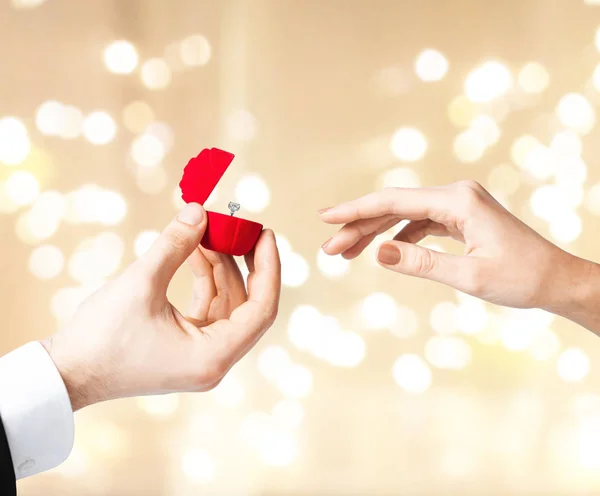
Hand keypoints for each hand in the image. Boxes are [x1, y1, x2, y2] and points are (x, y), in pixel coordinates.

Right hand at [42, 203, 280, 410]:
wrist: (66, 372)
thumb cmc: (100, 337)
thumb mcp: (141, 283)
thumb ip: (175, 244)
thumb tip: (200, 210)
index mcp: (213, 357)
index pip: (261, 310)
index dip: (268, 269)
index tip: (265, 235)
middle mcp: (213, 361)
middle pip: (247, 306)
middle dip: (244, 264)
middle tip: (241, 228)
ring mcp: (200, 356)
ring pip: (226, 305)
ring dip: (220, 268)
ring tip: (207, 232)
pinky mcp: (185, 348)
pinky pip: (207, 309)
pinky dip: (205, 281)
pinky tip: (195, 253)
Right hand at [319, 181, 597, 319]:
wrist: (557, 280)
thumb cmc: (521, 278)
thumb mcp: (468, 275)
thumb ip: (420, 263)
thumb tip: (378, 252)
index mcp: (458, 200)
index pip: (393, 202)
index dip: (355, 210)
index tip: (325, 218)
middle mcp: (456, 195)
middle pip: (394, 206)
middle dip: (359, 226)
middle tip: (329, 248)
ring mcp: (458, 205)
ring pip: (403, 214)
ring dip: (374, 232)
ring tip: (346, 251)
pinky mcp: (460, 218)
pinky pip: (419, 223)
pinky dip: (397, 236)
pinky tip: (381, 250)